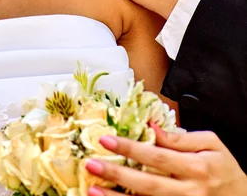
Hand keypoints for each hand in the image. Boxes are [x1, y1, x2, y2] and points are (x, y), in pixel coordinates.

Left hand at [85, 126, 246, 195]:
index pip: (157, 157)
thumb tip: (151, 126)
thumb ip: (180, 138)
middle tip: (91, 164)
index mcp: (197, 168)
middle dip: (117, 174)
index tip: (106, 140)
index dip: (130, 148)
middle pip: (147, 185)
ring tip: (92, 190)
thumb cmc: (224, 171)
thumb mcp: (211, 145)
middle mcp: (189, 193)